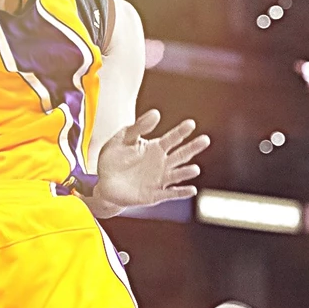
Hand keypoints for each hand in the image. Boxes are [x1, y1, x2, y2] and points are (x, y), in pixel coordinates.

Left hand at [94, 111, 209, 211]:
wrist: (103, 183)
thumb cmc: (114, 158)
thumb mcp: (123, 139)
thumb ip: (138, 127)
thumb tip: (156, 113)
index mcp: (155, 148)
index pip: (172, 138)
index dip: (181, 131)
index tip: (191, 123)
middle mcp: (161, 163)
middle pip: (180, 155)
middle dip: (192, 148)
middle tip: (205, 139)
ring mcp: (159, 179)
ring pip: (177, 175)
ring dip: (186, 172)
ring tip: (195, 169)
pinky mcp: (153, 195)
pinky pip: (169, 194)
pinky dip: (180, 193)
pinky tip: (191, 190)